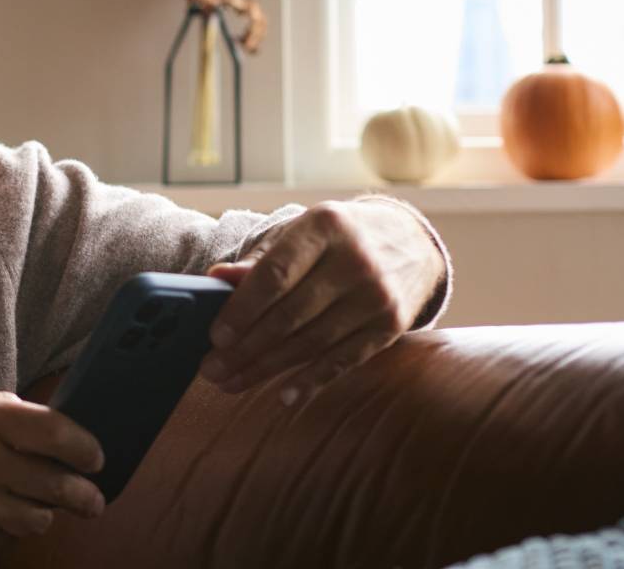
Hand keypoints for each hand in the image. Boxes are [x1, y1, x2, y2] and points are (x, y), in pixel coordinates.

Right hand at [0, 391, 105, 567]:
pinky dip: (5, 532)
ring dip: (42, 516)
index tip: (96, 458)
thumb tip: (46, 423)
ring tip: (34, 510)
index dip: (85, 448)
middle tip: (92, 500)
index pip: (55, 431)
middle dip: (83, 495)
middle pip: (57, 482)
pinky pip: (6, 539)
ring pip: (38, 517)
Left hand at [198, 199, 444, 405]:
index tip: (215, 337)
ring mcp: (377, 296)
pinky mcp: (392, 325)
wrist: (411, 241)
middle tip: (212, 369)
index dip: (241, 310)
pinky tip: (283, 396)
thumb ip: (260, 259)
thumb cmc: (338, 238)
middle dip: (245, 349)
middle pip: (290, 316)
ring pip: (312, 343)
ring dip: (267, 369)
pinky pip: (344, 360)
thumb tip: (215, 278)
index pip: (274, 276)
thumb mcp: (302, 233)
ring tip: (233, 383)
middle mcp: (355, 261)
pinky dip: (312, 381)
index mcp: (325, 227)